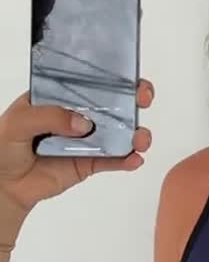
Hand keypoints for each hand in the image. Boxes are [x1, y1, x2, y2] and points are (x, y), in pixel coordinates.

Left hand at [0, 83, 153, 219]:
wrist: (4, 184)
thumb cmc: (4, 145)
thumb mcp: (18, 121)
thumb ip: (49, 116)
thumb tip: (83, 124)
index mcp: (60, 96)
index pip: (90, 80)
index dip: (113, 77)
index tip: (129, 78)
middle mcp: (77, 115)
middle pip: (113, 103)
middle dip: (134, 99)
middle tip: (142, 100)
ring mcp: (86, 139)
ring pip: (118, 133)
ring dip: (135, 134)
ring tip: (140, 140)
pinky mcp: (89, 163)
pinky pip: (113, 160)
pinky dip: (127, 160)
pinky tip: (135, 159)